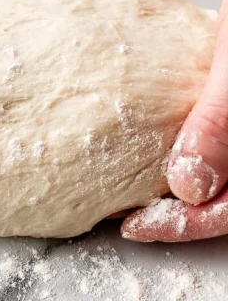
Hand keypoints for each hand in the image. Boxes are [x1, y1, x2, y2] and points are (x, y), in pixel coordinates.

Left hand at [122, 0, 227, 240]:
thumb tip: (189, 184)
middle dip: (170, 211)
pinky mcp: (214, 108)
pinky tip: (137, 148)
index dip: (184, 225)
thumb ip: (223, 123)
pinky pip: (196, 141)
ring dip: (165, 187)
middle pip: (218, 200)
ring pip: (208, 176)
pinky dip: (166, 151)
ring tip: (119, 189)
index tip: (134, 225)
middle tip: (117, 211)